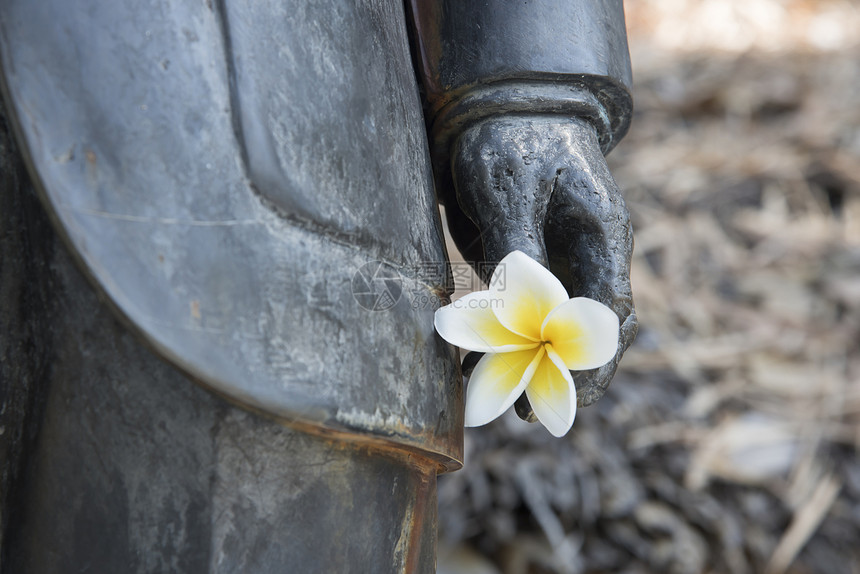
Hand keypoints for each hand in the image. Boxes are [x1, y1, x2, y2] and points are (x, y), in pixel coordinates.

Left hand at [446, 115, 636, 414]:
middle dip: (563, 371)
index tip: (573, 396)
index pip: (610, 310)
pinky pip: (525, 311)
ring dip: (531, 360)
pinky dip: (507, 337)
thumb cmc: (510, 140)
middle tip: (527, 409)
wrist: (496, 110)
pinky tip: (478, 356)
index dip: (595, 359)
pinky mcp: (532, 262)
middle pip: (590, 328)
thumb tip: (523, 313)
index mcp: (601, 234)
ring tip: (497, 393)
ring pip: (556, 325)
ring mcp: (562, 258)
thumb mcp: (512, 189)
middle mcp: (588, 253)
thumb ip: (519, 249)